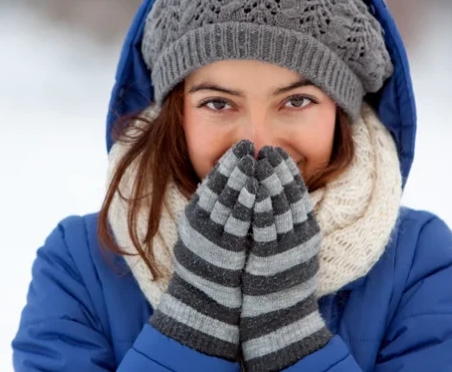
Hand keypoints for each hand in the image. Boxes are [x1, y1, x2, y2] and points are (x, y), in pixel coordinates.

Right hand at [150, 140, 257, 360]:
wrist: (204, 306)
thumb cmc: (209, 271)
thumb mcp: (204, 237)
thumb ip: (213, 215)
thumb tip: (228, 192)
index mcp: (195, 218)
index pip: (211, 183)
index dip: (226, 164)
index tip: (240, 147)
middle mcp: (199, 224)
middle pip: (218, 187)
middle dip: (234, 164)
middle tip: (247, 145)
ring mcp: (211, 236)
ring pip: (226, 200)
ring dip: (240, 178)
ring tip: (252, 160)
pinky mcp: (224, 250)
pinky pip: (237, 222)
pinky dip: (245, 203)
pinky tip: (255, 189)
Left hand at [240, 146, 331, 371]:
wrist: (281, 320)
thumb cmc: (281, 284)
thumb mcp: (290, 250)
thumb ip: (286, 226)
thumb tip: (274, 200)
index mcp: (306, 233)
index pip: (298, 195)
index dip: (288, 172)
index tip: (277, 152)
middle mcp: (300, 238)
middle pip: (290, 196)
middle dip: (279, 170)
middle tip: (268, 148)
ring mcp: (286, 248)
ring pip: (279, 207)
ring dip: (269, 181)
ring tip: (259, 159)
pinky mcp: (270, 259)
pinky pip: (265, 227)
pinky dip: (260, 206)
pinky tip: (253, 189)